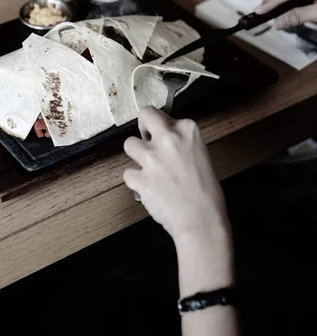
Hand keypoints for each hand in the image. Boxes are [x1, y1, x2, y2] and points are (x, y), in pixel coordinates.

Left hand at [123, 107, 229, 245]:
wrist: (201, 220)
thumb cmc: (206, 193)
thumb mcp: (200, 155)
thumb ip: (181, 143)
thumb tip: (162, 140)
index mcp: (188, 130)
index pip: (163, 114)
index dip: (161, 127)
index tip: (163, 136)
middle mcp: (168, 139)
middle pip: (145, 115)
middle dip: (144, 126)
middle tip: (147, 138)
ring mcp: (152, 158)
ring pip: (130, 144)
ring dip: (137, 156)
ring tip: (149, 169)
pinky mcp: (140, 177)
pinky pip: (128, 173)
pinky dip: (136, 181)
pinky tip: (149, 189)